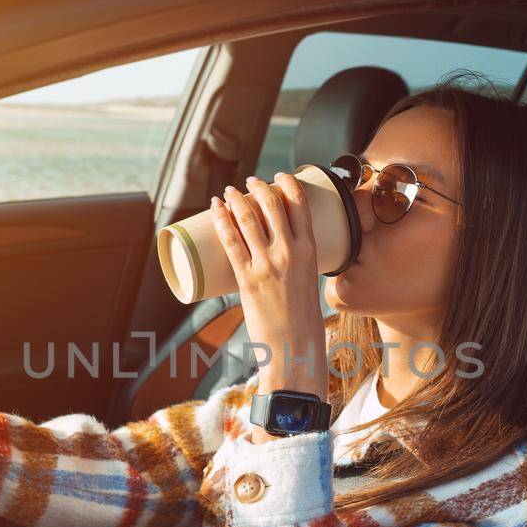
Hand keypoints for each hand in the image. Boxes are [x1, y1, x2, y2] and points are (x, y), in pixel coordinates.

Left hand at [211, 174, 327, 399]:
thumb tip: (270, 256)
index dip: (288, 184)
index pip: (301, 205)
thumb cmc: (303, 322)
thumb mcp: (308, 285)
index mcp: (311, 253)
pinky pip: (231, 243)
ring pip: (249, 219)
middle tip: (249, 182)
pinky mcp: (247, 280)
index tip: (278, 176)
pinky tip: (215, 209)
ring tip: (229, 192)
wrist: (295, 350)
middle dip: (258, 187)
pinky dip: (221, 221)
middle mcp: (291, 254)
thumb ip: (294, 268)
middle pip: (272, 206)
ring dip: (236, 199)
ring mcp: (267, 266)